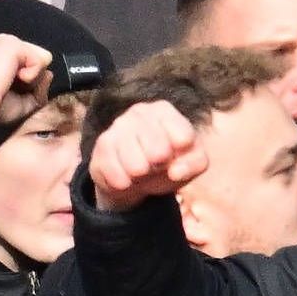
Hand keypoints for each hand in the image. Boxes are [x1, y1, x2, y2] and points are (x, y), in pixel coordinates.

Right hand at [0, 33, 56, 130]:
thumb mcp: (25, 99)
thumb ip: (40, 85)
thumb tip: (49, 73)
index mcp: (3, 52)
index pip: (35, 62)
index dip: (31, 81)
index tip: (8, 88)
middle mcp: (4, 42)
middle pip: (42, 60)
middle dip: (33, 80)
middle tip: (9, 87)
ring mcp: (7, 41)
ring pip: (44, 60)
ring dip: (32, 79)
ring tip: (9, 82)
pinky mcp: (12, 44)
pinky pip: (42, 61)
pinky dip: (31, 76)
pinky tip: (11, 78)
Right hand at [87, 99, 208, 210]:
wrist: (131, 175)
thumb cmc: (167, 162)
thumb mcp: (191, 162)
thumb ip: (195, 163)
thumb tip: (175, 171)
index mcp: (165, 111)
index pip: (184, 138)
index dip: (183, 156)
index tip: (176, 156)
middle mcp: (140, 112)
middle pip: (159, 153)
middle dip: (160, 167)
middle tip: (156, 165)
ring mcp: (117, 126)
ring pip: (137, 166)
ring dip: (142, 176)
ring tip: (140, 170)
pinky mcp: (101, 145)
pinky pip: (118, 176)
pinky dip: (125, 184)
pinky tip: (125, 177)